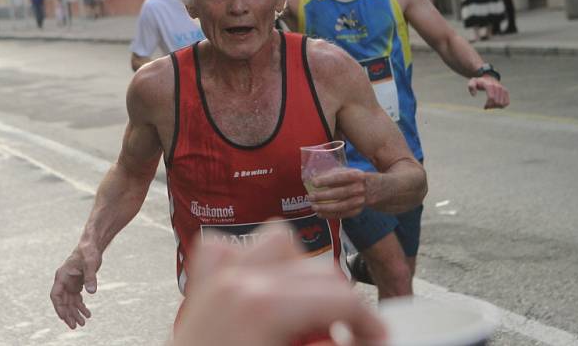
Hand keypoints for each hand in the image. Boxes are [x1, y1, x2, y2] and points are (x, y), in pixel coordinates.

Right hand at [50, 245, 101, 328]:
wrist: (92, 245)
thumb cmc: (89, 252)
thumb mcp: (91, 263)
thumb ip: (91, 277)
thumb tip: (91, 292)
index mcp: (62, 276)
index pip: (55, 295)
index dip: (59, 307)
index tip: (64, 317)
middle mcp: (64, 281)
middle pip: (62, 302)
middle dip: (68, 314)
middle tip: (75, 326)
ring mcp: (69, 283)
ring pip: (70, 302)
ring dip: (75, 312)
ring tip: (83, 323)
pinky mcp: (76, 284)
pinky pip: (76, 298)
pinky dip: (81, 306)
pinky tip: (88, 313)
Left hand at [173, 223, 386, 345]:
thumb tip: (360, 339)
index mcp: (261, 305)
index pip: (339, 295)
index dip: (368, 320)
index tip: (376, 337)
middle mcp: (237, 278)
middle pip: (316, 266)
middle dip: (339, 302)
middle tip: (345, 334)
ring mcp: (216, 276)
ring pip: (278, 241)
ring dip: (299, 273)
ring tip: (304, 311)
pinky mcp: (201, 281)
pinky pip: (232, 247)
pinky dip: (253, 263)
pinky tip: (263, 292)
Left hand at [308, 168, 366, 218]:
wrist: (373, 188)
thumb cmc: (353, 178)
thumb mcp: (346, 171)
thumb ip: (333, 173)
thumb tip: (315, 177)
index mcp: (356, 175)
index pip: (340, 177)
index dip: (327, 180)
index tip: (314, 182)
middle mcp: (360, 188)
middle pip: (341, 193)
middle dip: (324, 196)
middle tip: (311, 197)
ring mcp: (360, 201)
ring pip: (342, 206)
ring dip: (326, 208)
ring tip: (314, 207)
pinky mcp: (357, 210)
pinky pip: (343, 214)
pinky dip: (331, 215)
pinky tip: (320, 214)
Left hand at [468, 76, 509, 108]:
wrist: (488, 78)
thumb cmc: (479, 82)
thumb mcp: (472, 82)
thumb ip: (471, 87)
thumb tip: (474, 95)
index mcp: (490, 85)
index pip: (491, 98)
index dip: (488, 105)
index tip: (484, 107)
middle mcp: (498, 87)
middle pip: (497, 102)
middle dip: (491, 106)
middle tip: (487, 106)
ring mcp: (503, 89)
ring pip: (502, 104)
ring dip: (496, 107)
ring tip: (491, 105)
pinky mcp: (506, 92)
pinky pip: (507, 103)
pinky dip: (502, 106)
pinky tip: (496, 105)